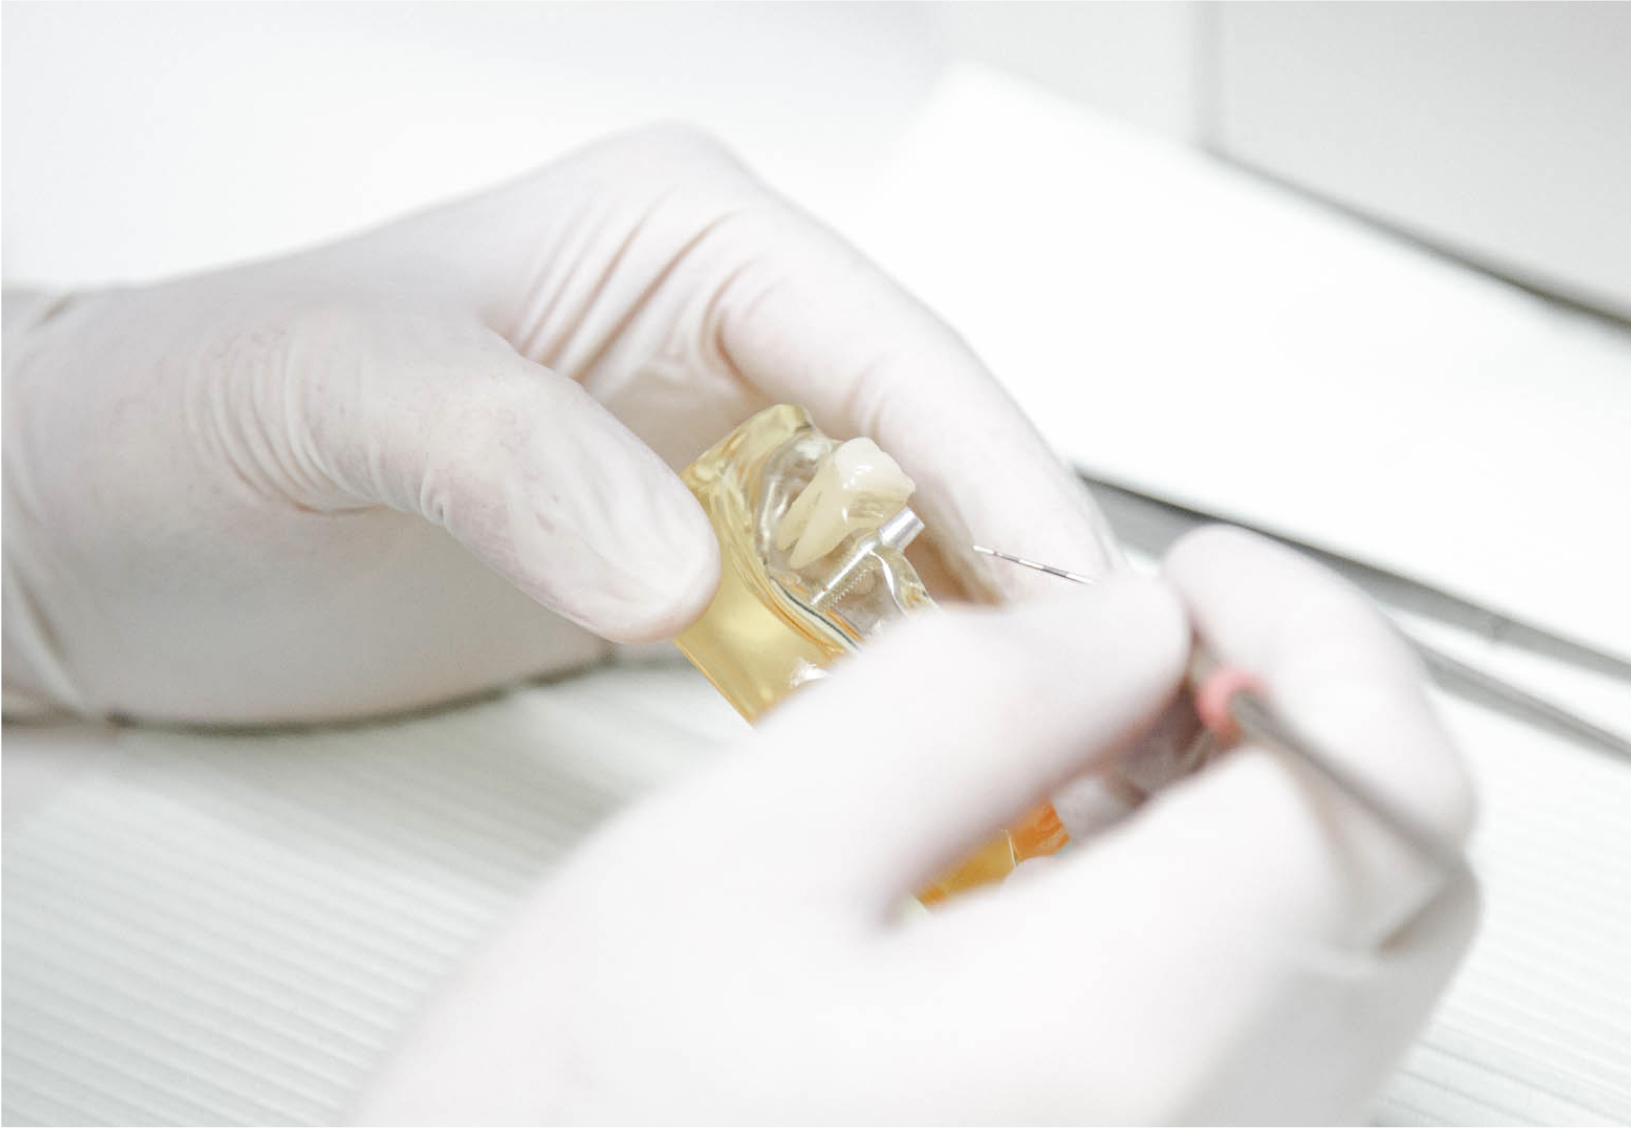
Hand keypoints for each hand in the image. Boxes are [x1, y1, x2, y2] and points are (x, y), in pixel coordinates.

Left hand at [2, 126, 1117, 723]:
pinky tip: (895, 752)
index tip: (1063, 596)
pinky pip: (827, 628)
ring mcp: (710, 464)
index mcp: (680, 241)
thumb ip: (509, 453)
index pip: (895, 350)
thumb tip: (675, 565)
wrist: (104, 530)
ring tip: (1018, 744)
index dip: (996, 471)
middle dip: (1012, 571)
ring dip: (958, 642)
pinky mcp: (685, 567)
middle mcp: (721, 343)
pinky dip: (874, 691)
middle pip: (935, 453)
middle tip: (1080, 698)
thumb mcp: (333, 392)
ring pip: (902, 548)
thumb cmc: (190, 410)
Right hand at [356, 529, 1476, 1123]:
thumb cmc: (569, 1127)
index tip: (1197, 578)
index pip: (1376, 793)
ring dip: (1255, 795)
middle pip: (1394, 877)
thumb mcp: (735, 853)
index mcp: (1102, 1045)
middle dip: (1295, 702)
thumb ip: (961, 701)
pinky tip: (1072, 847)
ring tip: (1092, 729)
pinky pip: (1263, 1026)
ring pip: (1340, 950)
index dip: (1314, 634)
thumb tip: (1120, 620)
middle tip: (1154, 633)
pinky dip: (1213, 897)